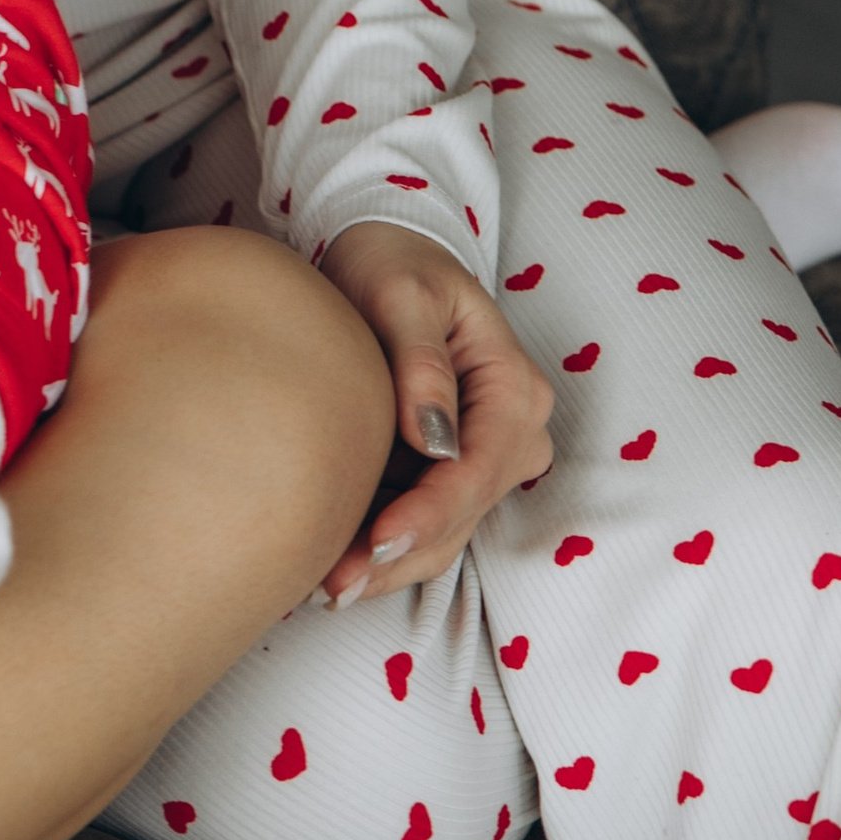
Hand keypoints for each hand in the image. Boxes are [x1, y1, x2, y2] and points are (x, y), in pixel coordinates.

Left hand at [314, 219, 555, 601]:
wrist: (384, 252)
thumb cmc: (392, 262)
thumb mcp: (401, 293)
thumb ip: (420, 361)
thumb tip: (433, 438)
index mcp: (513, 388)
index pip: (476, 470)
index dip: (428, 514)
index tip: (376, 541)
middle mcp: (512, 433)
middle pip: (462, 515)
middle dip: (401, 554)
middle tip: (335, 585)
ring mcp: (485, 457)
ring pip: (444, 532)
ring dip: (389, 565)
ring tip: (326, 587)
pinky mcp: (448, 470)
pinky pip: (423, 520)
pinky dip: (383, 546)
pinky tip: (334, 563)